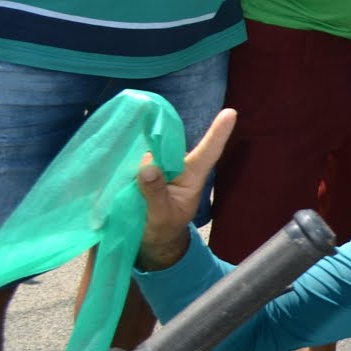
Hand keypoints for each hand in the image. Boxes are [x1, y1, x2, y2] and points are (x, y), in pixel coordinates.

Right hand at [137, 108, 235, 269]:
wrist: (150, 238)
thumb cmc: (164, 227)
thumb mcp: (161, 216)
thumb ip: (155, 194)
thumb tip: (148, 167)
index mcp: (192, 176)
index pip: (209, 152)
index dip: (218, 133)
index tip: (231, 112)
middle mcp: (178, 165)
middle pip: (169, 146)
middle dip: (155, 149)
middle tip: (143, 180)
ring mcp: (159, 166)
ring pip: (149, 151)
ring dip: (137, 160)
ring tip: (130, 186)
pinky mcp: (142, 169)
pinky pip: (135, 158)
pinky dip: (127, 162)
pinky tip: (119, 173)